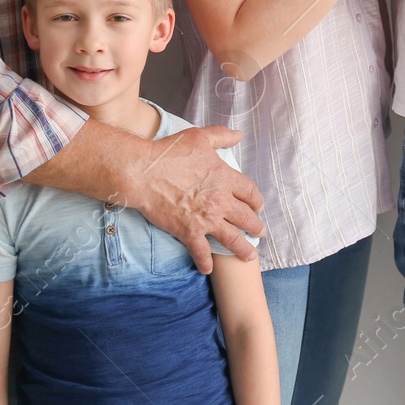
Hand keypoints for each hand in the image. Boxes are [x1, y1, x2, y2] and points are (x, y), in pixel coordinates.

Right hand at [134, 125, 265, 273]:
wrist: (144, 173)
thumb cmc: (170, 153)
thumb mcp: (200, 137)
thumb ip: (222, 136)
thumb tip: (238, 135)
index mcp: (226, 178)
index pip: (250, 192)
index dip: (256, 200)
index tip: (258, 206)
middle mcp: (221, 201)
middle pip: (246, 217)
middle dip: (256, 227)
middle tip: (260, 233)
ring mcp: (206, 219)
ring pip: (232, 238)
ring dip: (243, 249)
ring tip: (249, 256)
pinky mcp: (189, 232)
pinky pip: (202, 252)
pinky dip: (205, 262)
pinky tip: (208, 269)